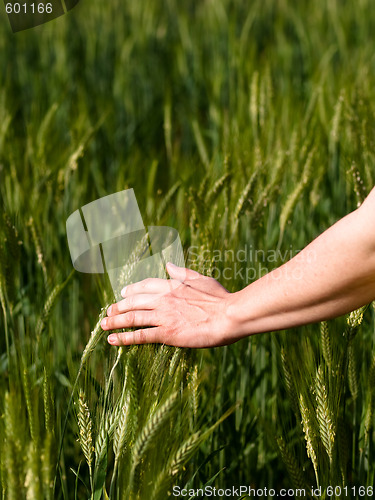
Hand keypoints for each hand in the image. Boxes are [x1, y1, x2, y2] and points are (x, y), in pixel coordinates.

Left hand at [101, 262, 234, 346]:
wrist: (229, 315)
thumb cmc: (220, 298)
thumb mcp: (201, 279)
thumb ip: (183, 273)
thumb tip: (169, 265)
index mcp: (172, 285)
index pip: (146, 285)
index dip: (132, 289)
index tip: (124, 293)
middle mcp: (163, 299)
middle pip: (134, 302)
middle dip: (119, 306)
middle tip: (109, 310)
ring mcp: (163, 316)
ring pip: (133, 318)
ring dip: (115, 321)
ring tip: (104, 324)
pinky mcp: (167, 333)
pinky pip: (140, 335)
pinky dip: (124, 337)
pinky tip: (113, 340)